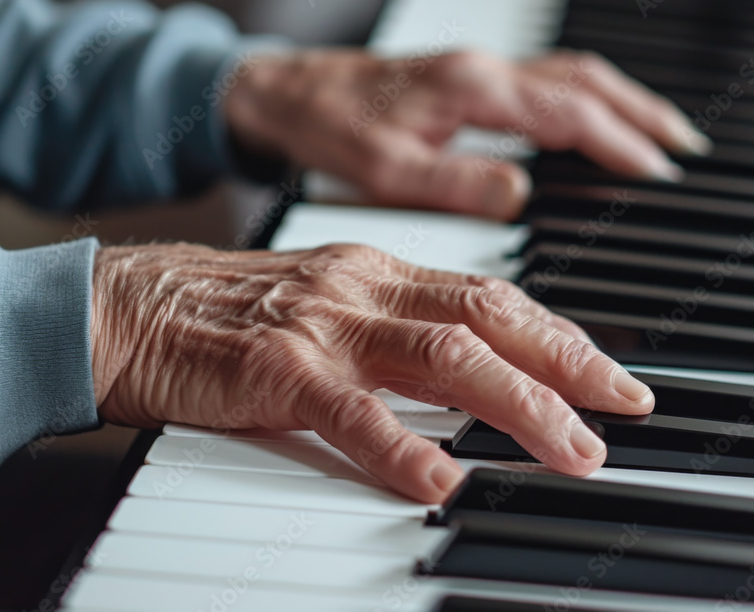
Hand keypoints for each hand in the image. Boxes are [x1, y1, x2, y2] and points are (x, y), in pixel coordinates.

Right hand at [91, 243, 653, 502]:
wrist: (130, 306)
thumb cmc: (230, 312)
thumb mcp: (331, 303)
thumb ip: (398, 328)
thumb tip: (473, 368)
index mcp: (380, 273)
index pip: (494, 298)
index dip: (561, 335)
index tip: (609, 373)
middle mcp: (365, 290)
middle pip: (491, 318)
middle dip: (569, 364)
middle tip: (623, 407)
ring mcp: (324, 327)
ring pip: (446, 357)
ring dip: (519, 406)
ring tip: (570, 448)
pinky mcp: (275, 370)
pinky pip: (351, 413)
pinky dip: (402, 446)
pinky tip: (440, 480)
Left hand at [224, 49, 711, 220]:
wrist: (286, 94)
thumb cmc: (329, 129)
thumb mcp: (387, 170)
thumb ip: (458, 183)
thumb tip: (522, 197)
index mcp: (473, 90)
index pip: (570, 113)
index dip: (621, 143)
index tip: (659, 172)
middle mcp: (485, 71)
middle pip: (586, 82)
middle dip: (643, 113)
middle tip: (687, 148)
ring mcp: (480, 70)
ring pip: (571, 75)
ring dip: (622, 101)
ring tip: (661, 134)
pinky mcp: (470, 80)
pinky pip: (548, 80)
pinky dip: (587, 99)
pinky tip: (594, 122)